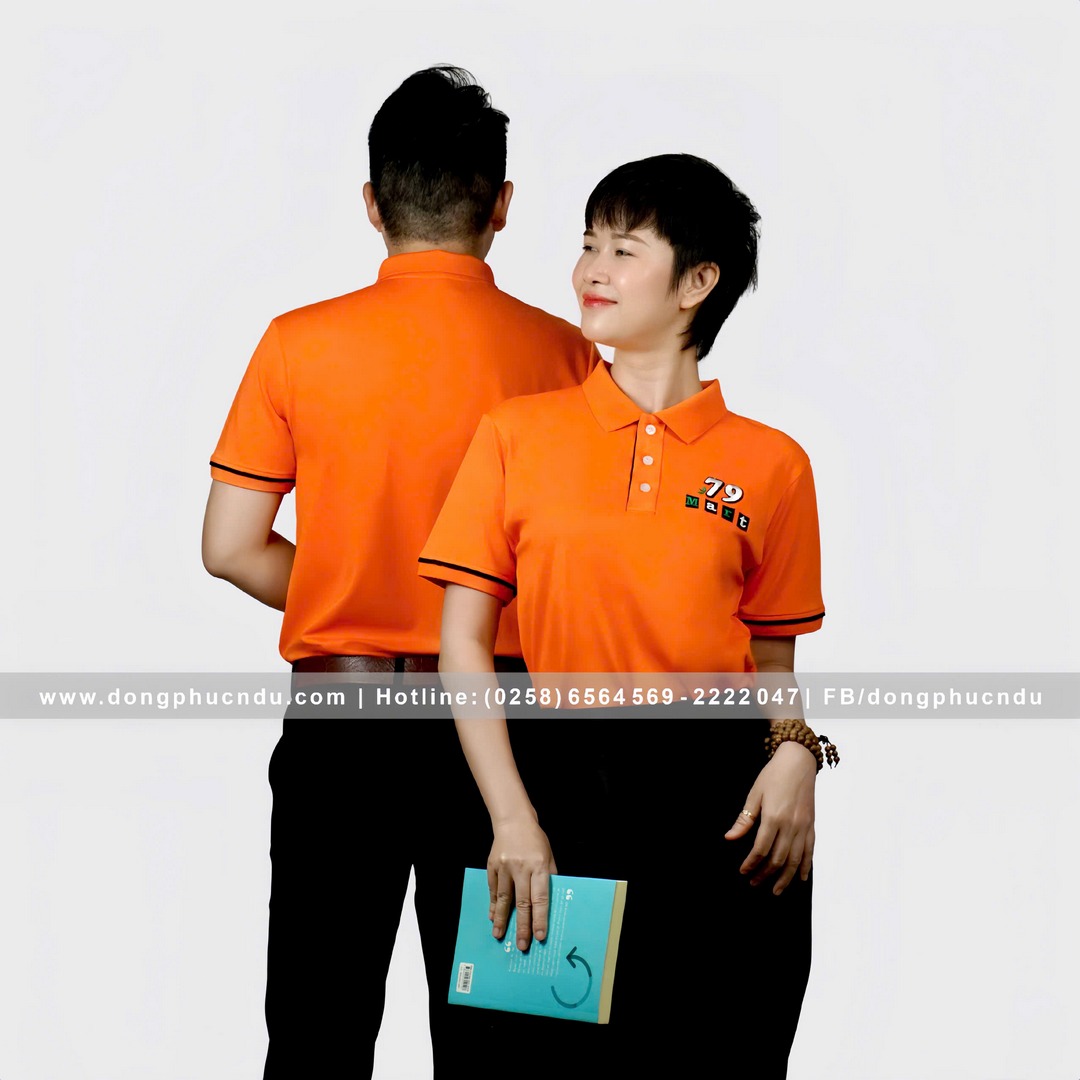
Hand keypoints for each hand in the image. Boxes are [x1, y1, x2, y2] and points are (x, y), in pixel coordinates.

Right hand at [487, 817, 557, 950]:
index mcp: (539, 866)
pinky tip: (493, 917)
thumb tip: (549, 903)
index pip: (540, 898)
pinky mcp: (492, 866)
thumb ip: (550, 878)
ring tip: (499, 936)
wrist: (513, 821)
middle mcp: (521, 868)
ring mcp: (505, 867)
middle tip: (522, 945)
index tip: (540, 937)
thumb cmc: (535, 840)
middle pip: (522, 902)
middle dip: (522, 926)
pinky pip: (493, 889)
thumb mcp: (549, 856)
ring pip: (504, 898)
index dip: (540, 918)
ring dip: (501, 919)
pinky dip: (493, 905)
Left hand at [724, 741, 816, 894]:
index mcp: (774, 817)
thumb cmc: (774, 775)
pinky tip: (800, 877)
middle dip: (766, 874)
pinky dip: (805, 866)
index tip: (744, 871)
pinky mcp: (812, 825)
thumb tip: (730, 838)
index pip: (761, 849)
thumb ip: (744, 819)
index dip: (752, 863)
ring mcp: (804, 826)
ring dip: (786, 877)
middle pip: (779, 858)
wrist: (799, 762)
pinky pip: (810, 851)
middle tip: (755, 883)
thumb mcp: (755, 794)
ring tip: (776, 890)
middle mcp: (791, 825)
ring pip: (796, 860)